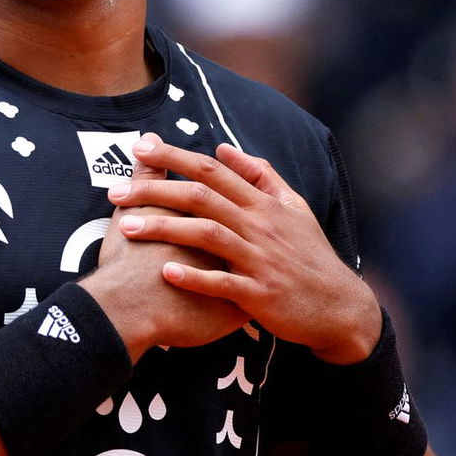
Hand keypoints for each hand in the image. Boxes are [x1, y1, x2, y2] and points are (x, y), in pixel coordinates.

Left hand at [105, 134, 378, 363]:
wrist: (340, 307)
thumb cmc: (310, 255)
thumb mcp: (294, 207)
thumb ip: (260, 175)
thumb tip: (224, 149)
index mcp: (263, 203)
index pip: (212, 170)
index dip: (174, 156)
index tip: (140, 147)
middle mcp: (259, 225)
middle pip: (201, 197)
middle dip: (155, 190)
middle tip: (115, 191)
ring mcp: (260, 258)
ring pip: (206, 234)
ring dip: (164, 229)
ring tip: (126, 228)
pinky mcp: (260, 293)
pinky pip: (222, 282)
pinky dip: (193, 277)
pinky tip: (164, 273)